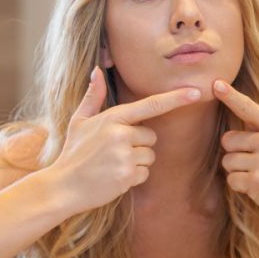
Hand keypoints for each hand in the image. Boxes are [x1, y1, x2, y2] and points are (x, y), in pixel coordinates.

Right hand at [44, 67, 201, 215]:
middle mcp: (120, 134)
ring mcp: (124, 155)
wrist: (62, 187)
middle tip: (113, 153)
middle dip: (139, 145)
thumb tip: (97, 70)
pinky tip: (114, 177)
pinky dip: (133, 177)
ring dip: (136, 162)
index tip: (196, 92)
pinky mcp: (127, 175)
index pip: (151, 105)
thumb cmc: (73, 153)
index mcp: (112, 118)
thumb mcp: (79, 121)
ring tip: (112, 165)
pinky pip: (145, 173)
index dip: (175, 98)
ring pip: (150, 156)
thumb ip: (93, 96)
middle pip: (151, 136)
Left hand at [213, 79, 258, 238]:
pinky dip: (239, 186)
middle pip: (228, 139)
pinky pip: (231, 179)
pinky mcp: (256, 182)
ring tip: (258, 175)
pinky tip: (256, 187)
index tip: (215, 84)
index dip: (230, 96)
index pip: (247, 108)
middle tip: (257, 163)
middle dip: (236, 152)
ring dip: (237, 170)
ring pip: (227, 161)